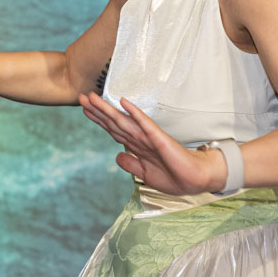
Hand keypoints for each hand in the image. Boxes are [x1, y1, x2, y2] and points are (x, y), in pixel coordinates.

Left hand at [78, 93, 228, 194]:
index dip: (99, 120)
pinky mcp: (159, 138)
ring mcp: (149, 137)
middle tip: (81, 97)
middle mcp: (140, 138)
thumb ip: (131, 164)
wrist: (196, 179)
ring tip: (93, 97)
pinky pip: (144, 124)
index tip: (85, 110)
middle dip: (97, 110)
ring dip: (108, 109)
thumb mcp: (146, 174)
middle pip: (114, 122)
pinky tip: (124, 102)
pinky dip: (134, 113)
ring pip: (124, 120)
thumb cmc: (174, 176)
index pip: (113, 130)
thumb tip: (117, 156)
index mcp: (137, 146)